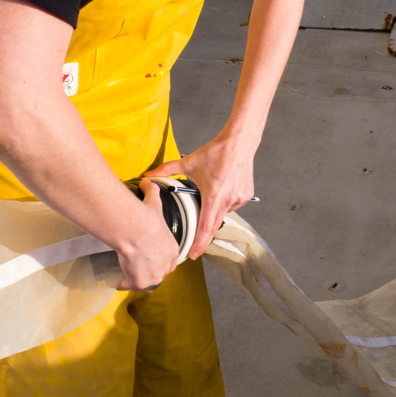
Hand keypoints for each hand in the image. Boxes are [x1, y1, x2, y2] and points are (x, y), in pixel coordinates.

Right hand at [114, 182, 179, 290]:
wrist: (136, 229)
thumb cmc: (146, 217)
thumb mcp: (154, 202)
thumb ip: (153, 192)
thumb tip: (148, 182)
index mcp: (173, 249)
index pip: (169, 259)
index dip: (160, 259)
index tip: (150, 256)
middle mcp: (166, 265)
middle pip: (161, 273)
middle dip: (152, 271)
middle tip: (139, 266)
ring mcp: (154, 275)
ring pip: (149, 282)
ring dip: (140, 279)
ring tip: (129, 274)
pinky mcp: (140, 281)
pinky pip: (133, 286)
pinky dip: (126, 284)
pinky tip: (120, 279)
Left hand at [154, 135, 255, 259]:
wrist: (239, 141)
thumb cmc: (216, 152)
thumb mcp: (189, 162)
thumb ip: (167, 171)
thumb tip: (149, 176)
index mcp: (213, 196)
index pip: (205, 228)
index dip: (199, 244)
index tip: (193, 255)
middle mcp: (228, 201)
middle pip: (214, 226)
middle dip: (204, 237)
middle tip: (196, 247)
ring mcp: (239, 199)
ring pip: (223, 212)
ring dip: (215, 210)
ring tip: (212, 193)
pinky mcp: (246, 195)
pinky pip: (233, 204)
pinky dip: (226, 201)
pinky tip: (223, 188)